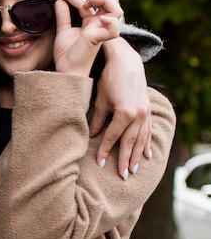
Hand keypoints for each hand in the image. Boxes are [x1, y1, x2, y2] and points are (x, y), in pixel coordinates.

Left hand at [52, 0, 121, 75]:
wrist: (65, 71)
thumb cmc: (66, 55)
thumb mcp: (62, 31)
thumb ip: (63, 15)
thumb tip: (59, 0)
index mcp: (91, 23)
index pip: (89, 3)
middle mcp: (98, 26)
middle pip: (112, 2)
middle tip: (84, 0)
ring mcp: (101, 31)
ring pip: (117, 10)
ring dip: (105, 0)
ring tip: (88, 3)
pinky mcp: (99, 38)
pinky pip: (114, 27)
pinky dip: (109, 20)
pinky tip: (98, 18)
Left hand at [90, 37, 151, 178]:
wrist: (127, 62)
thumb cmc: (109, 80)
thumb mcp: (100, 100)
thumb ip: (97, 120)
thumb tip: (90, 137)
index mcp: (125, 113)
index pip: (113, 137)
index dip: (104, 151)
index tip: (99, 163)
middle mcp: (138, 115)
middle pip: (130, 143)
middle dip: (125, 160)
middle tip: (121, 176)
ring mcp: (145, 113)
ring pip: (141, 139)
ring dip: (137, 156)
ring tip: (133, 170)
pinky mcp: (148, 110)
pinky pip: (148, 131)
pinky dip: (147, 144)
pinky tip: (147, 155)